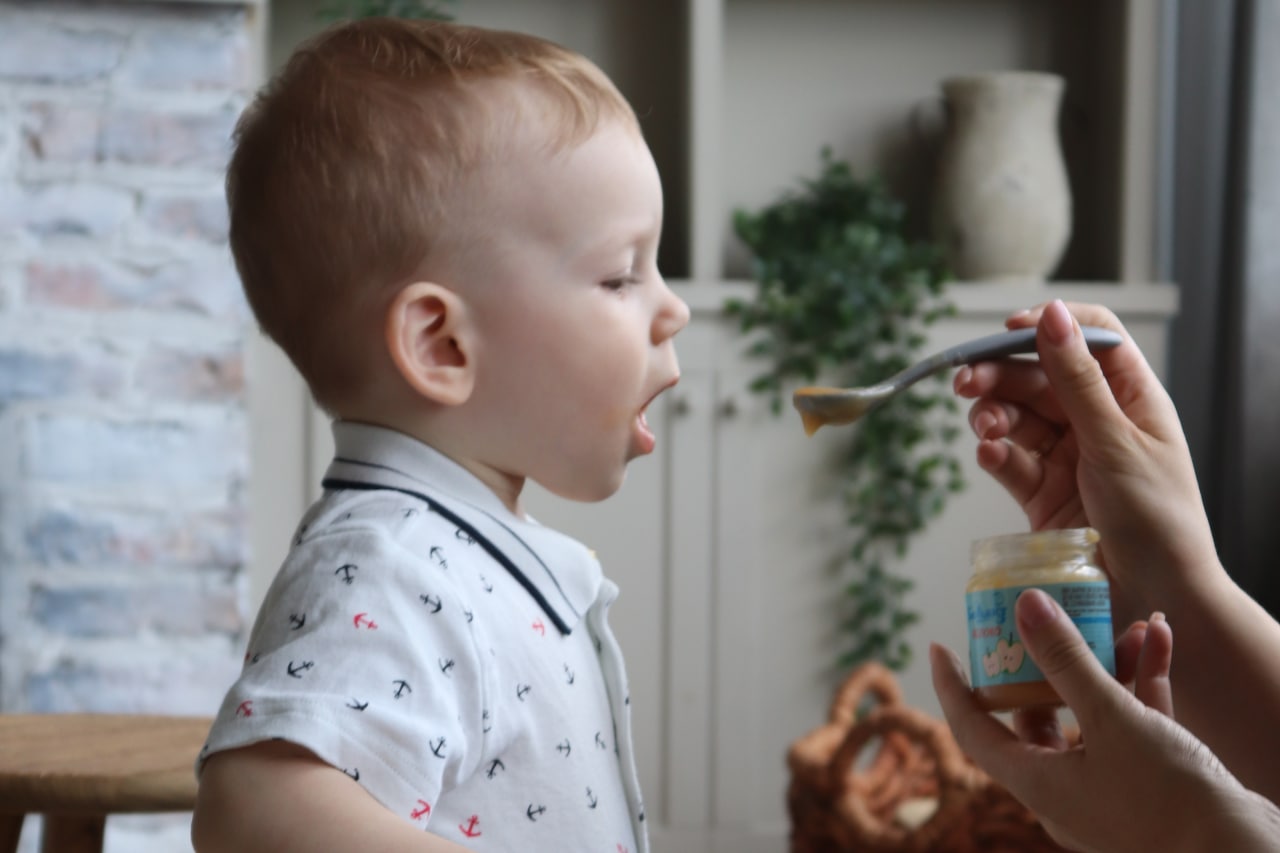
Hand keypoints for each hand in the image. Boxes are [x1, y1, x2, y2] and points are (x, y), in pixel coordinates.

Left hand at [931, 589, 1279, 852]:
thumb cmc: (1169, 799)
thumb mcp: (1111, 719)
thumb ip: (1067, 660)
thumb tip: (1024, 605)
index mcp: (1036, 784)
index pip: (972, 729)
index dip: (953, 687)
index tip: (940, 647)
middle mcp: (1065, 791)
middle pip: (1036, 717)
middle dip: (1046, 664)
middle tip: (1043, 620)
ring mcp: (1108, 792)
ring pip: (1092, 716)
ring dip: (1107, 666)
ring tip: (1127, 620)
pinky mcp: (1150, 789)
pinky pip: (1134, 727)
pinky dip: (1142, 686)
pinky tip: (1160, 640)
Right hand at [953, 299, 1220, 624]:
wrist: (1153, 595)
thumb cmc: (1156, 519)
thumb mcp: (1115, 441)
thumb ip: (1077, 380)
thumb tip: (1053, 316)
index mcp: (1130, 397)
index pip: (1090, 337)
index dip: (1051, 326)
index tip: (1009, 330)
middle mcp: (1096, 420)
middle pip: (1039, 376)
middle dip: (1000, 375)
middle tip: (964, 382)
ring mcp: (1067, 455)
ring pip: (1016, 416)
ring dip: (992, 415)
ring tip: (983, 429)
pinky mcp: (1040, 491)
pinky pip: (1008, 459)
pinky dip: (994, 453)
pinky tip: (990, 454)